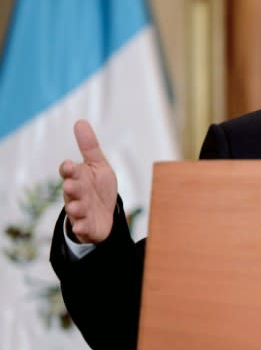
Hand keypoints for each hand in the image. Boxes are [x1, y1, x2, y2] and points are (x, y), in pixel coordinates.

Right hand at [59, 120, 117, 243]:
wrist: (104, 215)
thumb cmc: (98, 187)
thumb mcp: (98, 166)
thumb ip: (89, 147)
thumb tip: (80, 121)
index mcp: (78, 177)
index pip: (69, 171)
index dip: (69, 169)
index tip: (70, 165)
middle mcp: (76, 194)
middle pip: (72, 189)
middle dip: (72, 187)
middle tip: (70, 185)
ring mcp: (80, 210)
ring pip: (75, 209)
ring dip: (75, 208)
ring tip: (76, 207)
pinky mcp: (86, 226)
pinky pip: (83, 227)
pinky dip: (82, 227)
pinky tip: (82, 227)